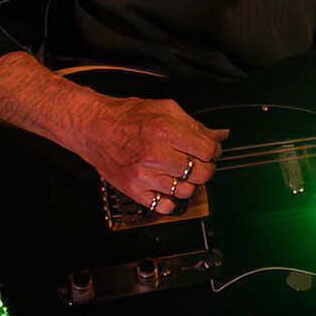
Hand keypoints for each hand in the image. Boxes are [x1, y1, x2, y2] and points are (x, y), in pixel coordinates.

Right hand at [73, 95, 225, 215]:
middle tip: (200, 163)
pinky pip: (164, 206)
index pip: (207, 150)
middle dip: (206, 168)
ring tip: (182, 174)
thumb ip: (195, 125)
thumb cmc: (128, 117)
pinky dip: (171, 200)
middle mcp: (155, 155)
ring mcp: (144, 175)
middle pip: (200, 174)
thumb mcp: (165, 109)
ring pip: (185, 192)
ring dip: (190, 184)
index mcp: (165, 131)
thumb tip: (220, 136)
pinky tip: (168, 187)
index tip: (210, 150)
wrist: (94, 128)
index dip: (214, 151)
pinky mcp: (134, 190)